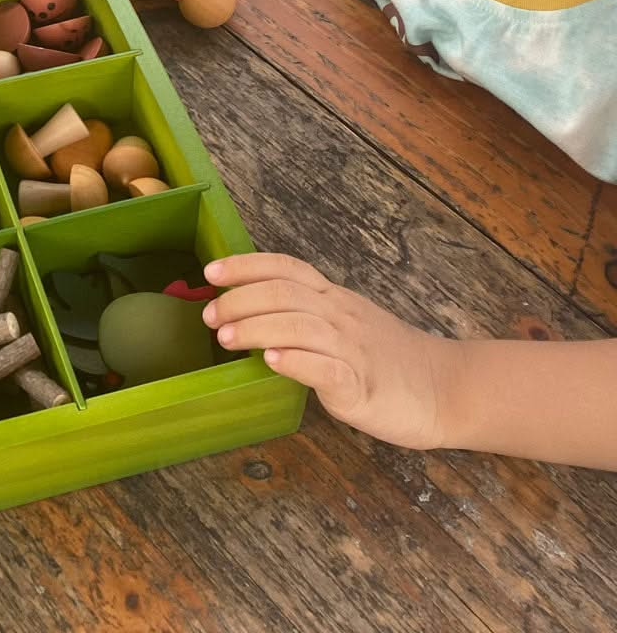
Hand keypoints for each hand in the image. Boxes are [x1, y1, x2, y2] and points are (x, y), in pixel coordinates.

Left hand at [203, 253, 456, 450]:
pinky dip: (297, 362)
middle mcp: (340, 316)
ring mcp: (353, 349)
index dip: (246, 265)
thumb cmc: (386, 358)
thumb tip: (248, 311)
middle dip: (240, 300)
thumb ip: (304, 314)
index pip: (286, 268)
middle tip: (208, 316)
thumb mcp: (344, 322)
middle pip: (285, 294)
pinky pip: (327, 369)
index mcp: (333, 299)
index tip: (211, 271)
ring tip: (224, 337)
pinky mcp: (362, 386)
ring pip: (300, 327)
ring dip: (256, 329)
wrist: (446, 388)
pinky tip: (271, 362)